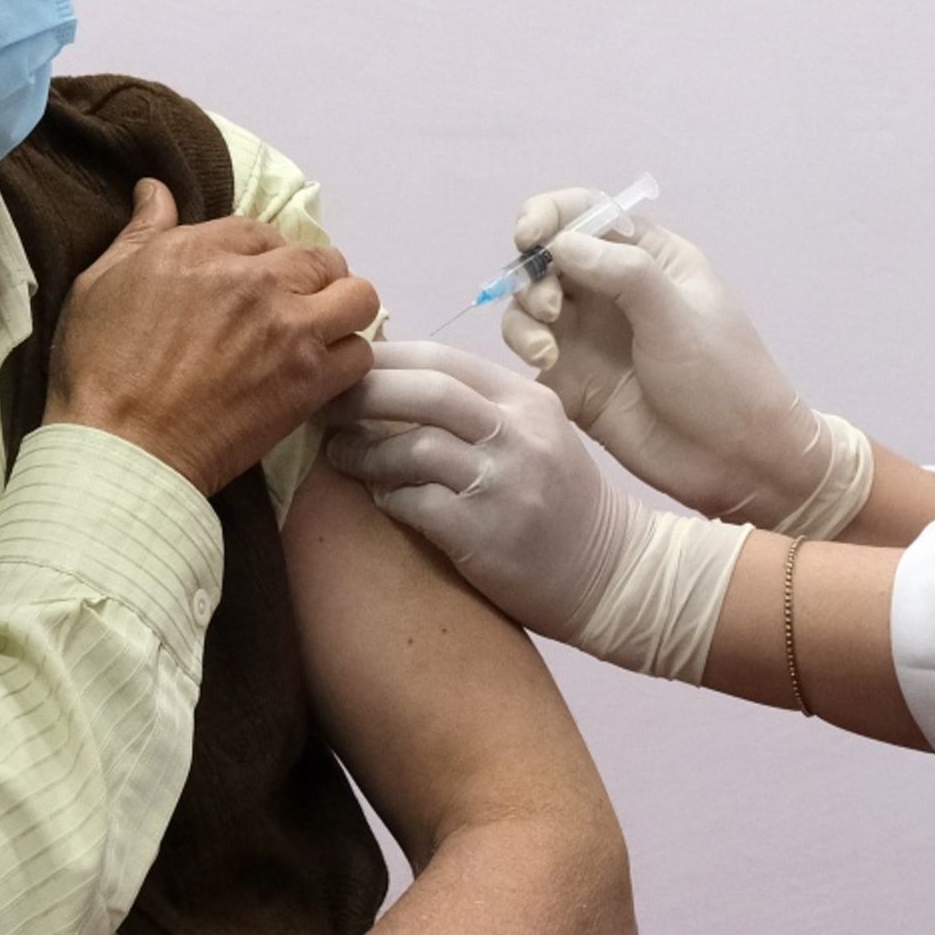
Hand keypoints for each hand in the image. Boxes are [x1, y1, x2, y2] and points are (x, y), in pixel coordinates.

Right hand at [52, 181, 379, 494]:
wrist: (123, 451)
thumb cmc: (100, 373)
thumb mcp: (100, 284)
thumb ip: (140, 233)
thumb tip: (155, 191)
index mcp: (200, 251)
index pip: (259, 231)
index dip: (260, 254)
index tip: (252, 280)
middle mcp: (253, 282)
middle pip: (319, 258)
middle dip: (310, 277)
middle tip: (292, 305)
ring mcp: (288, 331)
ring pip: (356, 298)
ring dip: (342, 311)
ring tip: (320, 332)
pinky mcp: (309, 382)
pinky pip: (360, 354)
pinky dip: (346, 360)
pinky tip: (321, 372)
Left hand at [320, 345, 638, 642]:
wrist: (610, 576)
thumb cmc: (559, 502)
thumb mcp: (534, 436)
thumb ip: (476, 407)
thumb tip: (389, 381)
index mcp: (526, 400)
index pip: (440, 358)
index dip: (383, 359)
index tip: (344, 372)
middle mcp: (519, 434)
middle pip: (422, 392)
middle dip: (361, 395)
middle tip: (324, 408)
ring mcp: (504, 485)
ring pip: (411, 448)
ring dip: (363, 451)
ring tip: (341, 456)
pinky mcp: (485, 535)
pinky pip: (413, 503)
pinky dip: (385, 497)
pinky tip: (378, 498)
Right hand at [499, 193, 846, 527]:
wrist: (736, 461)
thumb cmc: (722, 378)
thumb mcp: (679, 316)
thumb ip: (622, 272)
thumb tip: (559, 243)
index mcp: (648, 258)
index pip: (587, 213)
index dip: (550, 214)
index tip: (531, 237)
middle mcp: (611, 289)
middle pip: (547, 256)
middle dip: (533, 271)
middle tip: (549, 306)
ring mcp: (588, 334)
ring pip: (529, 302)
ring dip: (523, 312)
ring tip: (545, 344)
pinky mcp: (572, 377)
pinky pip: (529, 348)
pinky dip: (524, 345)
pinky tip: (546, 360)